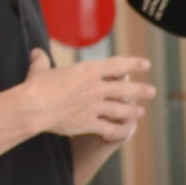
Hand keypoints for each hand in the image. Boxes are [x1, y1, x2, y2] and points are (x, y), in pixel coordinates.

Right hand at [15, 51, 155, 140]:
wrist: (34, 107)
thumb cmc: (35, 87)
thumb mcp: (40, 69)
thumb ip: (41, 60)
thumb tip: (36, 52)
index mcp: (87, 70)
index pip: (117, 65)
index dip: (133, 64)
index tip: (146, 65)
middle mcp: (96, 88)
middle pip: (125, 89)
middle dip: (140, 90)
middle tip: (152, 92)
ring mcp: (94, 106)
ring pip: (122, 110)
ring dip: (133, 111)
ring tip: (140, 112)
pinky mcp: (90, 123)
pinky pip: (110, 129)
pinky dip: (119, 131)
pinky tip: (125, 132)